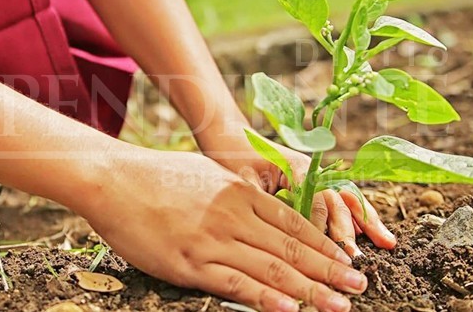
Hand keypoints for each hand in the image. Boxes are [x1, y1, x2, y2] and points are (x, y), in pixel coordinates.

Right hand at [84, 150, 366, 311]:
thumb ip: (236, 194)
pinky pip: (235, 284)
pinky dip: (266, 299)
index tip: (347, 260)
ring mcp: (212, 240)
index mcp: (239, 192)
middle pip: (292, 249)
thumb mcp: (206, 174)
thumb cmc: (155, 175)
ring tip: (339, 304)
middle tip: (359, 286)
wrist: (112, 179)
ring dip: (311, 290)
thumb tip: (260, 209)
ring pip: (272, 269)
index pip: (294, 224)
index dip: (325, 245)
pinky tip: (290, 310)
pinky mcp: (189, 263)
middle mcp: (233, 216)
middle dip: (330, 270)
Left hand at [204, 135, 396, 257]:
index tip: (320, 250)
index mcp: (296, 167)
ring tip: (387, 243)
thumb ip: (263, 203)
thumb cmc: (235, 160)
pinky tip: (378, 235)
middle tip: (354, 257)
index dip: (319, 226)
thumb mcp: (244, 181)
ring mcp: (319, 176)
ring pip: (348, 200)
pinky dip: (361, 217)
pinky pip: (345, 201)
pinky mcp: (320, 184)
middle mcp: (313, 171)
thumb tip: (276, 232)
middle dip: (346, 230)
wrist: (233, 139)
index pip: (314, 200)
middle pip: (336, 201)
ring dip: (366, 222)